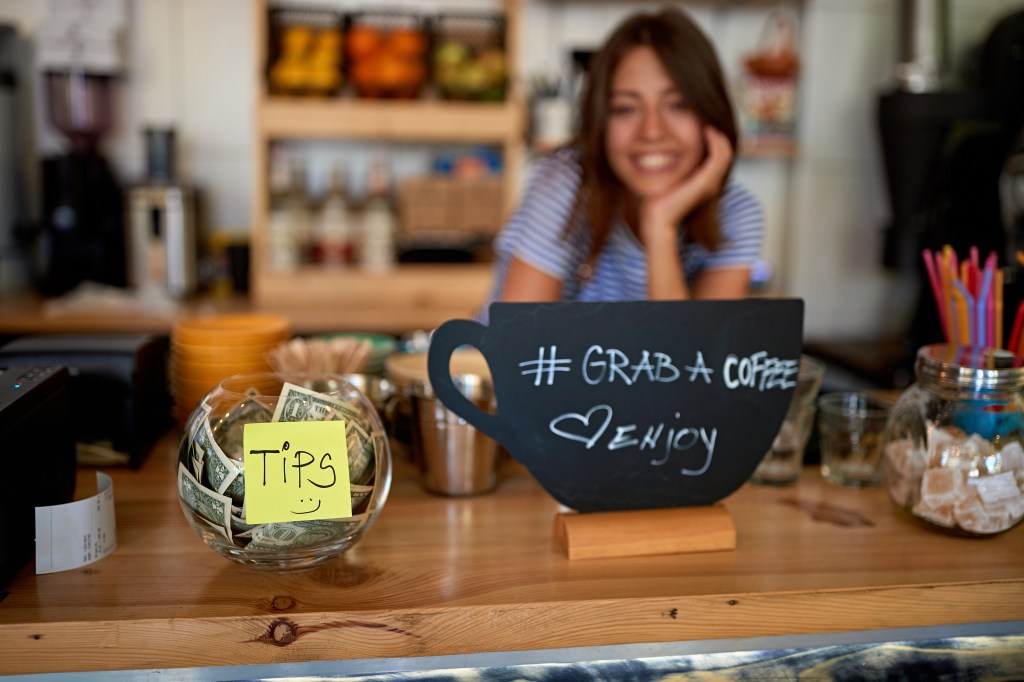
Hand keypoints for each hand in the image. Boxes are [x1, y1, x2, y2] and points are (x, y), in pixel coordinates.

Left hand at [639, 126, 733, 244]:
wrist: (656, 216)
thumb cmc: (658, 198)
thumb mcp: (670, 178)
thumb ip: (675, 166)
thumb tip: (666, 149)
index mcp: (706, 183)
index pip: (719, 157)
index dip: (715, 140)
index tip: (703, 124)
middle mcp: (712, 184)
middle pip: (726, 152)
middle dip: (719, 135)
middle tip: (708, 120)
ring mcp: (711, 183)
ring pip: (725, 152)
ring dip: (719, 135)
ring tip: (708, 123)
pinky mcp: (706, 182)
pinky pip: (719, 156)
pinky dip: (716, 141)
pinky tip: (706, 129)